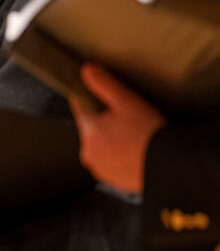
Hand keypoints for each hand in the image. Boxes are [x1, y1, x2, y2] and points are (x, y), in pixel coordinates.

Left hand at [70, 64, 163, 193]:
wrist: (172, 165)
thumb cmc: (151, 134)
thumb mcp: (127, 101)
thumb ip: (104, 84)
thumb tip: (87, 70)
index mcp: (88, 132)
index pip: (80, 107)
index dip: (90, 97)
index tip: (101, 95)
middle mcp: (88, 153)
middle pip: (92, 127)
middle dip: (106, 120)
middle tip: (129, 120)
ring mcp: (99, 168)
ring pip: (102, 144)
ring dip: (113, 138)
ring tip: (135, 136)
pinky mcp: (112, 180)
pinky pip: (111, 160)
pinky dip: (120, 154)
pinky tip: (136, 150)